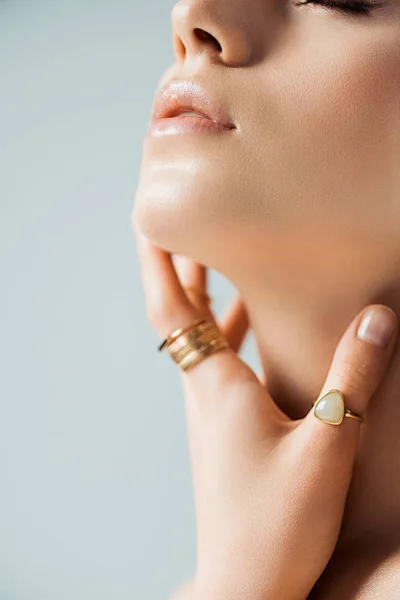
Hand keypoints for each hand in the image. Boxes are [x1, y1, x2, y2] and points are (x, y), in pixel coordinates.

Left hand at [134, 230, 397, 599]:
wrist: (245, 585)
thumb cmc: (276, 525)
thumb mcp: (328, 447)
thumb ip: (353, 380)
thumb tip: (377, 318)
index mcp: (216, 385)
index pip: (174, 307)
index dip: (158, 261)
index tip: (148, 220)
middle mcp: (205, 389)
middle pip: (184, 312)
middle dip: (181, 262)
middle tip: (185, 220)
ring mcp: (213, 409)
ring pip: (204, 336)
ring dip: (209, 293)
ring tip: (223, 254)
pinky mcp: (226, 426)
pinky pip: (223, 361)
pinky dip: (232, 330)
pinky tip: (256, 325)